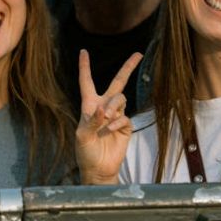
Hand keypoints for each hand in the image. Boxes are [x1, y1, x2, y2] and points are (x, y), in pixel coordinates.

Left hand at [75, 50, 141, 184]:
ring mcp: (116, 116)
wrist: (98, 169)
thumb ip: (92, 121)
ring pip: (121, 99)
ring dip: (114, 106)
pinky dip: (118, 121)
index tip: (83, 51)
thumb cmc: (85, 152)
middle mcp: (104, 107)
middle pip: (118, 82)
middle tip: (138, 54)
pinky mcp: (126, 126)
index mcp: (89, 106)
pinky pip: (125, 117)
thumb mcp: (82, 136)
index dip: (85, 67)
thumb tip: (103, 109)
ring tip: (107, 118)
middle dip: (128, 68)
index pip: (87, 82)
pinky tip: (111, 130)